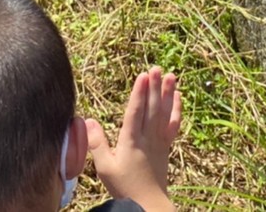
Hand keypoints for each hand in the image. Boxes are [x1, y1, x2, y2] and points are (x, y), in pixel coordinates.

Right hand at [87, 68, 181, 209]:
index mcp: (131, 141)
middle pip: (152, 108)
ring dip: (167, 93)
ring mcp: (159, 141)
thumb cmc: (125, 187)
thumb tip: (87, 121)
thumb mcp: (105, 167)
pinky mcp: (166, 146)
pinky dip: (176, 109)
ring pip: (164, 113)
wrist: (148, 203)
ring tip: (171, 76)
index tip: (143, 76)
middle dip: (154, 87)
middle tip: (156, 68)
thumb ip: (96, 143)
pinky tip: (178, 96)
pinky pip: (173, 124)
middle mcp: (147, 138)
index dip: (139, 93)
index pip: (135, 112)